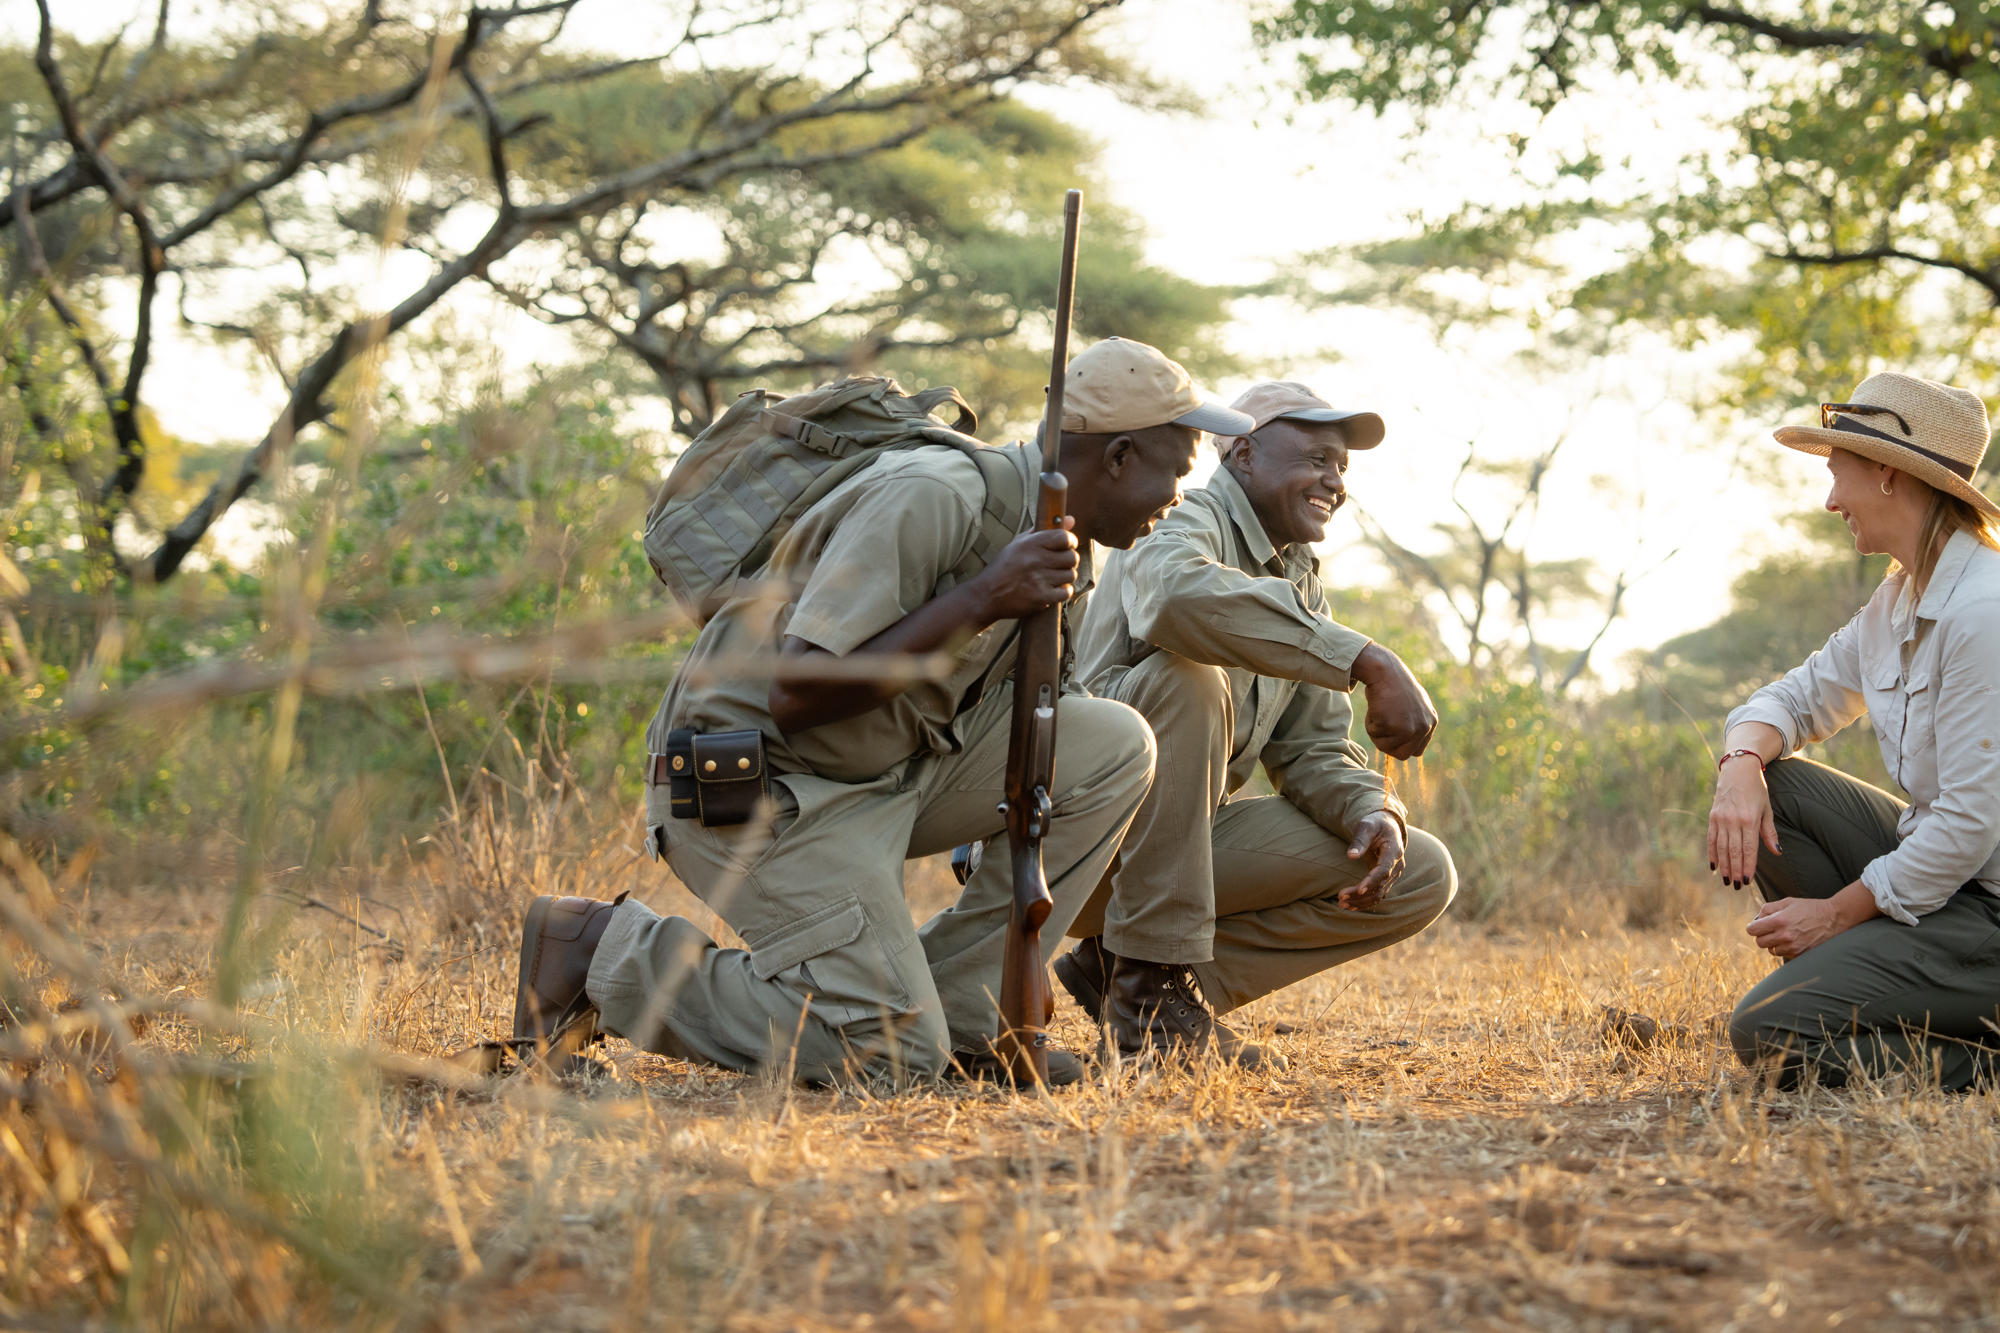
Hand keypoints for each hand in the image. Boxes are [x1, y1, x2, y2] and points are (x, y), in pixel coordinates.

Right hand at [971, 520, 1078, 621]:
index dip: (1070, 541)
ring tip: (1053, 577)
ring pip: (1071, 575)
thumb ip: (1045, 530)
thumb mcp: (1019, 543)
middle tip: (1059, 564)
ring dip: (1064, 577)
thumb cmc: (1004, 566)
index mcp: (1031, 544)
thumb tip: (1072, 519)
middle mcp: (1037, 560)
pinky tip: (1052, 589)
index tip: (1065, 546)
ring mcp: (1040, 580)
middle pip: (1072, 557)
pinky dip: (1062, 591)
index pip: (1065, 537)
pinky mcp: (1042, 598)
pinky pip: (1066, 592)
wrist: (987, 594)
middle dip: (1068, 561)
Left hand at [1340, 811, 1404, 909]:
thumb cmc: (1375, 824)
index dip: (1372, 881)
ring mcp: (1393, 874)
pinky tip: (1350, 906)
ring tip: (1342, 904)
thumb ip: (1360, 840)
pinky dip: (1365, 902)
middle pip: (1380, 885)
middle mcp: (1397, 866)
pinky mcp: (1386, 880)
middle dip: (1361, 894)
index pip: (1384, 870)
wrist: (1387, 827)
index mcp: (1394, 851)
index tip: (1359, 890)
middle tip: (1341, 897)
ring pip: (1379, 893)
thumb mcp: (1367, 826)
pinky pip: (1377, 894)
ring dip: (1361, 901)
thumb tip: (1351, 856)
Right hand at [1351, 643, 1437, 759]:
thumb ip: (1415, 722)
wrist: (1386, 671)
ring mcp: (1410, 728)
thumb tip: (1409, 741)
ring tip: (1379, 711)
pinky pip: (1374, 735)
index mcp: (1431, 723)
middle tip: (1381, 725)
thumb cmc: (1395, 685)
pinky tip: (1376, 706)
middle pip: (1402, 754)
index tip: (1391, 732)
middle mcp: (1424, 728)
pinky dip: (1370, 723)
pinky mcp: (1393, 725)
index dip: (1401, 745)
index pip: (1416, 751)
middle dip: (1388, 744)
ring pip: (1386, 747)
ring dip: (1377, 733)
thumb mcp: (1414, 705)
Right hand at [1707, 756, 1777, 887]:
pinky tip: (1714, 865)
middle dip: (1735, 870)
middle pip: (1734, 851)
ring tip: (1726, 880)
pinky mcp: (1713, 816)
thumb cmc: (1756, 789)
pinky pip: (1711, 838)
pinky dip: (1712, 853)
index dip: (1748, 866)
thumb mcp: (1767, 809)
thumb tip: (1777, 852)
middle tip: (1736, 886)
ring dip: (1724, 865)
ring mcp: (1721, 818)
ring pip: (1722, 847)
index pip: (1748, 849)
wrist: (1738, 770)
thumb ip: (1769, 832)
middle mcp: (1733, 820)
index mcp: (1749, 819)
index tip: (1747, 881)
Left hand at [1746, 896, 1848, 959]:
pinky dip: (1785, 949)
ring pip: (1772, 950)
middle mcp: (1785, 936)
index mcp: (1779, 921)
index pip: (1753, 930)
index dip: (1753, 927)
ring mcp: (1793, 947)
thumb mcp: (1787, 902)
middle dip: (1762, 935)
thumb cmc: (1810, 908)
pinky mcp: (1801, 955)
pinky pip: (1784, 955)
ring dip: (1774, 943)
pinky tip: (1794, 940)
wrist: (1834, 918)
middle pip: (1760, 942)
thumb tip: (1756, 919)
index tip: (1756, 925)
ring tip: (1784, 934)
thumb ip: (1768, 909)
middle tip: (1770, 930)